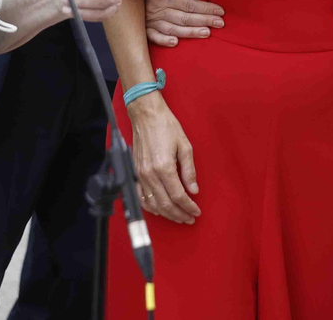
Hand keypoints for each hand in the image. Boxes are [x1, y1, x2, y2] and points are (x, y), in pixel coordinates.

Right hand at [126, 94, 200, 222]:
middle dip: (179, 214)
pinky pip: (141, 197)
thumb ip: (189, 170)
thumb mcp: (184, 146)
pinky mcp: (135, 172)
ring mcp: (140, 175)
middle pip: (165, 204)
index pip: (178, 196)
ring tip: (178, 216)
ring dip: (166, 213)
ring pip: (153, 203)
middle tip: (190, 218)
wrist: (146, 115)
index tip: (197, 211)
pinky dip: (151, 207)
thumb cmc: (166, 126)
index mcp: (164, 167)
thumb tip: (194, 190)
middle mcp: (150, 174)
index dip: (189, 207)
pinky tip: (160, 209)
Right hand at [144, 0, 223, 46]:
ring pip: (173, 29)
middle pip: (185, 18)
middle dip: (204, 21)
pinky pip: (153, 36)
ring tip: (207, 33)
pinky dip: (164, 41)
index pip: (189, 4)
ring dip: (190, 32)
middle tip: (220, 23)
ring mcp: (150, 20)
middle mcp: (157, 9)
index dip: (206, 8)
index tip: (220, 11)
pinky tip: (175, 43)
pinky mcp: (144, 27)